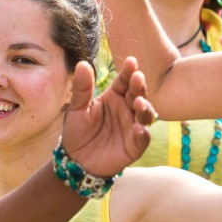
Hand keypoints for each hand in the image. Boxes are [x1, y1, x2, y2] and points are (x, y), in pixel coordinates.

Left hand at [61, 57, 154, 178]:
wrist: (76, 160)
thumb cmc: (77, 131)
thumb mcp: (77, 108)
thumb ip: (82, 88)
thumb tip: (82, 63)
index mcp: (114, 97)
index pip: (124, 81)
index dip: (129, 72)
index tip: (131, 61)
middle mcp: (127, 109)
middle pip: (137, 94)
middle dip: (139, 86)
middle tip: (138, 78)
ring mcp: (133, 126)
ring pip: (145, 114)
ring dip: (145, 107)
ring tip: (138, 103)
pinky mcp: (135, 145)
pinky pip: (143, 138)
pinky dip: (143, 133)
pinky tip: (138, 128)